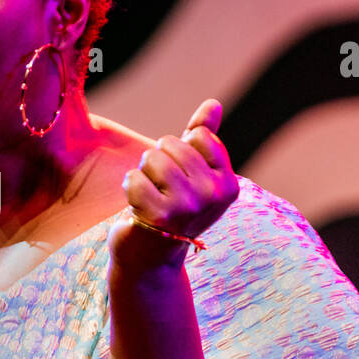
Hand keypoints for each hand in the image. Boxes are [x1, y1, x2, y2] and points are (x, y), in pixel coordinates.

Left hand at [109, 99, 239, 272]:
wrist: (152, 255)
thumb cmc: (173, 207)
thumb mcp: (194, 172)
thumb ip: (204, 137)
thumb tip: (213, 104)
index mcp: (228, 185)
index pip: (199, 135)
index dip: (180, 150)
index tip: (181, 177)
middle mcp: (213, 196)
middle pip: (172, 145)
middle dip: (157, 161)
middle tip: (161, 189)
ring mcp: (188, 207)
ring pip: (152, 158)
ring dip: (142, 174)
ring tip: (150, 196)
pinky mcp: (159, 216)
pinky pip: (134, 178)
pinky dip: (130, 188)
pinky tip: (138, 207)